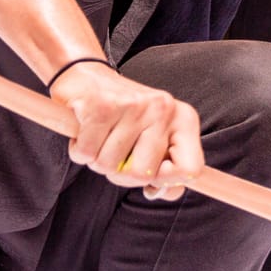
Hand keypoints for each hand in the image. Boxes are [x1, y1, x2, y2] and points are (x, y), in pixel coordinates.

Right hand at [50, 62, 202, 198]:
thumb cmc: (124, 117)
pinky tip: (85, 132)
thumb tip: (158, 193)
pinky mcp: (101, 106)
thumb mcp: (155, 139)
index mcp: (184, 119)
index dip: (167, 181)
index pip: (190, 169)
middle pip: (142, 174)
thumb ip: (167, 172)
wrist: (87, 77)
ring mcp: (133, 106)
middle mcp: (163, 109)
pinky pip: (86, 153)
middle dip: (121, 174)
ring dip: (97, 160)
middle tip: (116, 153)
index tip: (151, 173)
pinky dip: (79, 151)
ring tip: (100, 138)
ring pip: (109, 166)